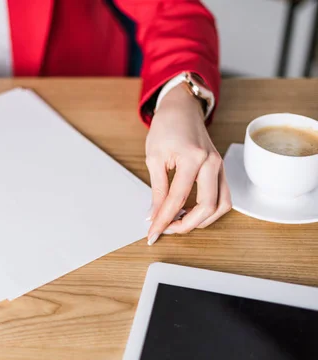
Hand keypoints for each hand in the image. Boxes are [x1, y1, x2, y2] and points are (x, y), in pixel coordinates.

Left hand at [145, 83, 230, 244]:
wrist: (182, 109)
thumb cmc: (166, 127)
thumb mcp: (154, 157)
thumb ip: (157, 189)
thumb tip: (154, 215)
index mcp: (193, 158)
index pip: (178, 198)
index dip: (164, 219)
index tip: (153, 232)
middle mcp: (212, 163)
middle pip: (206, 206)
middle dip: (185, 225)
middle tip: (165, 229)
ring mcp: (220, 166)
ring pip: (221, 205)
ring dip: (201, 221)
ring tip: (178, 223)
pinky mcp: (221, 169)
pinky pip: (223, 197)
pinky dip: (209, 210)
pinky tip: (190, 212)